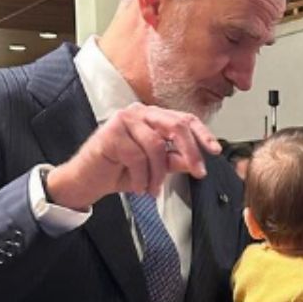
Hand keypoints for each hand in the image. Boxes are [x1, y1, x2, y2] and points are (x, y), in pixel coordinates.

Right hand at [46, 103, 219, 210]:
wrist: (87, 180)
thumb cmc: (119, 170)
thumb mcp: (155, 168)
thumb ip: (175, 160)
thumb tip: (196, 160)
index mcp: (153, 117)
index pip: (185, 119)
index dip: (202, 134)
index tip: (215, 150)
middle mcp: (139, 113)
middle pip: (175, 126)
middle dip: (190, 152)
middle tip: (198, 172)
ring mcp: (124, 120)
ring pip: (156, 145)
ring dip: (157, 173)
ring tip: (152, 188)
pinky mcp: (110, 133)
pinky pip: (136, 156)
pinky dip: (140, 176)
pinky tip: (136, 185)